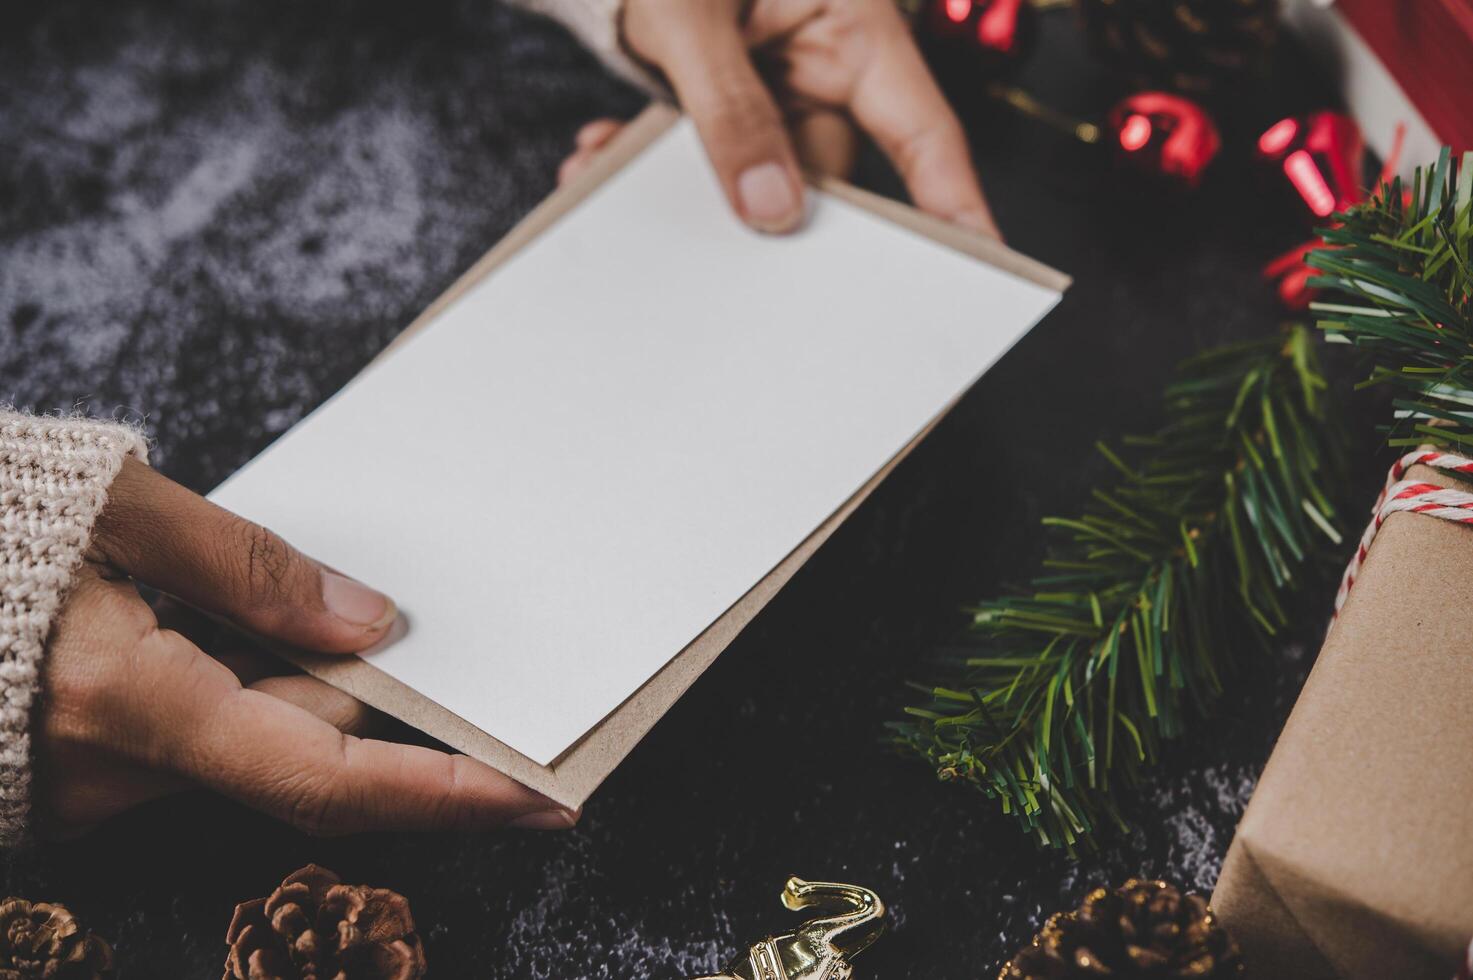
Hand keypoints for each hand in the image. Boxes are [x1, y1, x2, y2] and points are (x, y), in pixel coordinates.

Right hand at [38, 459, 575, 836]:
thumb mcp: (111, 506)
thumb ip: (247, 566)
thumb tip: (371, 624)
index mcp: (132, 702)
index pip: (329, 775)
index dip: (447, 793)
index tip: (545, 795)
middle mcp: (119, 767)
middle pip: (305, 753)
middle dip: (402, 720)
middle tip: (496, 670)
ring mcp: (97, 777)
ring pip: (256, 742)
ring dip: (324, 693)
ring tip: (382, 627)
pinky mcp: (87, 760)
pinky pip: (209, 734)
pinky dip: (263, 690)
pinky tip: (276, 631)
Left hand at [560, 0, 998, 237]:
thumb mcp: (692, 17)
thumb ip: (729, 110)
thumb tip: (769, 206)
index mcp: (850, 19)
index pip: (922, 128)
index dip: (954, 199)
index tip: (976, 257)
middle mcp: (822, 59)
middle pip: (828, 172)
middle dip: (768, 208)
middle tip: (731, 247)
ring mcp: (775, 86)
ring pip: (759, 177)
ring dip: (692, 187)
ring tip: (619, 169)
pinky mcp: (728, 104)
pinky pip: (710, 162)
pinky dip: (657, 167)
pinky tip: (608, 153)